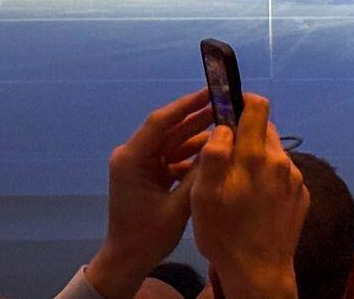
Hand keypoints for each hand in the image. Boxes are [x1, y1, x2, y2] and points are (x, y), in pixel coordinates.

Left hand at [86, 90, 214, 298]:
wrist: (127, 260)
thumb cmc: (147, 236)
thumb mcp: (177, 208)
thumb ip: (198, 176)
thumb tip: (220, 147)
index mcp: (131, 159)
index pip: (160, 123)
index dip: (186, 106)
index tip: (210, 92)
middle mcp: (132, 155)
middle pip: (167, 129)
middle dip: (196, 118)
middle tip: (225, 104)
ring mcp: (140, 164)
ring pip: (172, 142)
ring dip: (196, 136)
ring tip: (226, 125)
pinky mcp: (148, 173)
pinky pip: (172, 156)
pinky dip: (191, 155)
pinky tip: (214, 151)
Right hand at [190, 93, 306, 298]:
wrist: (259, 273)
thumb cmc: (224, 234)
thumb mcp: (203, 196)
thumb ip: (213, 155)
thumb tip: (223, 127)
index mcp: (254, 156)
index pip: (258, 107)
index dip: (243, 102)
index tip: (229, 111)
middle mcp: (280, 161)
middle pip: (266, 129)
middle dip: (247, 135)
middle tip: (228, 158)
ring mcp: (295, 180)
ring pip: (275, 153)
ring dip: (259, 159)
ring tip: (241, 186)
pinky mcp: (302, 197)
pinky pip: (284, 175)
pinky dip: (271, 179)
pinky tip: (257, 201)